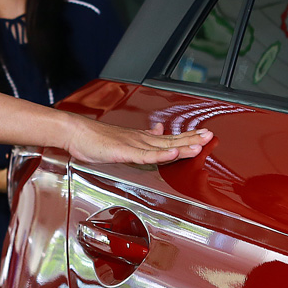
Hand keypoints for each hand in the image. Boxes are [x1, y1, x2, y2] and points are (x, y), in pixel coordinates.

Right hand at [64, 118, 210, 165]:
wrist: (76, 133)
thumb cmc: (95, 139)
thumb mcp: (123, 140)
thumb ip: (143, 138)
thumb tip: (159, 132)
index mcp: (141, 138)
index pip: (170, 138)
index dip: (188, 137)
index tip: (204, 135)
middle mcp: (141, 139)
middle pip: (171, 140)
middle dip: (192, 139)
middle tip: (211, 136)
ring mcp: (133, 145)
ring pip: (163, 147)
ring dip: (182, 145)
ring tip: (200, 145)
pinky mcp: (124, 151)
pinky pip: (146, 155)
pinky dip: (161, 154)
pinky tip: (173, 152)